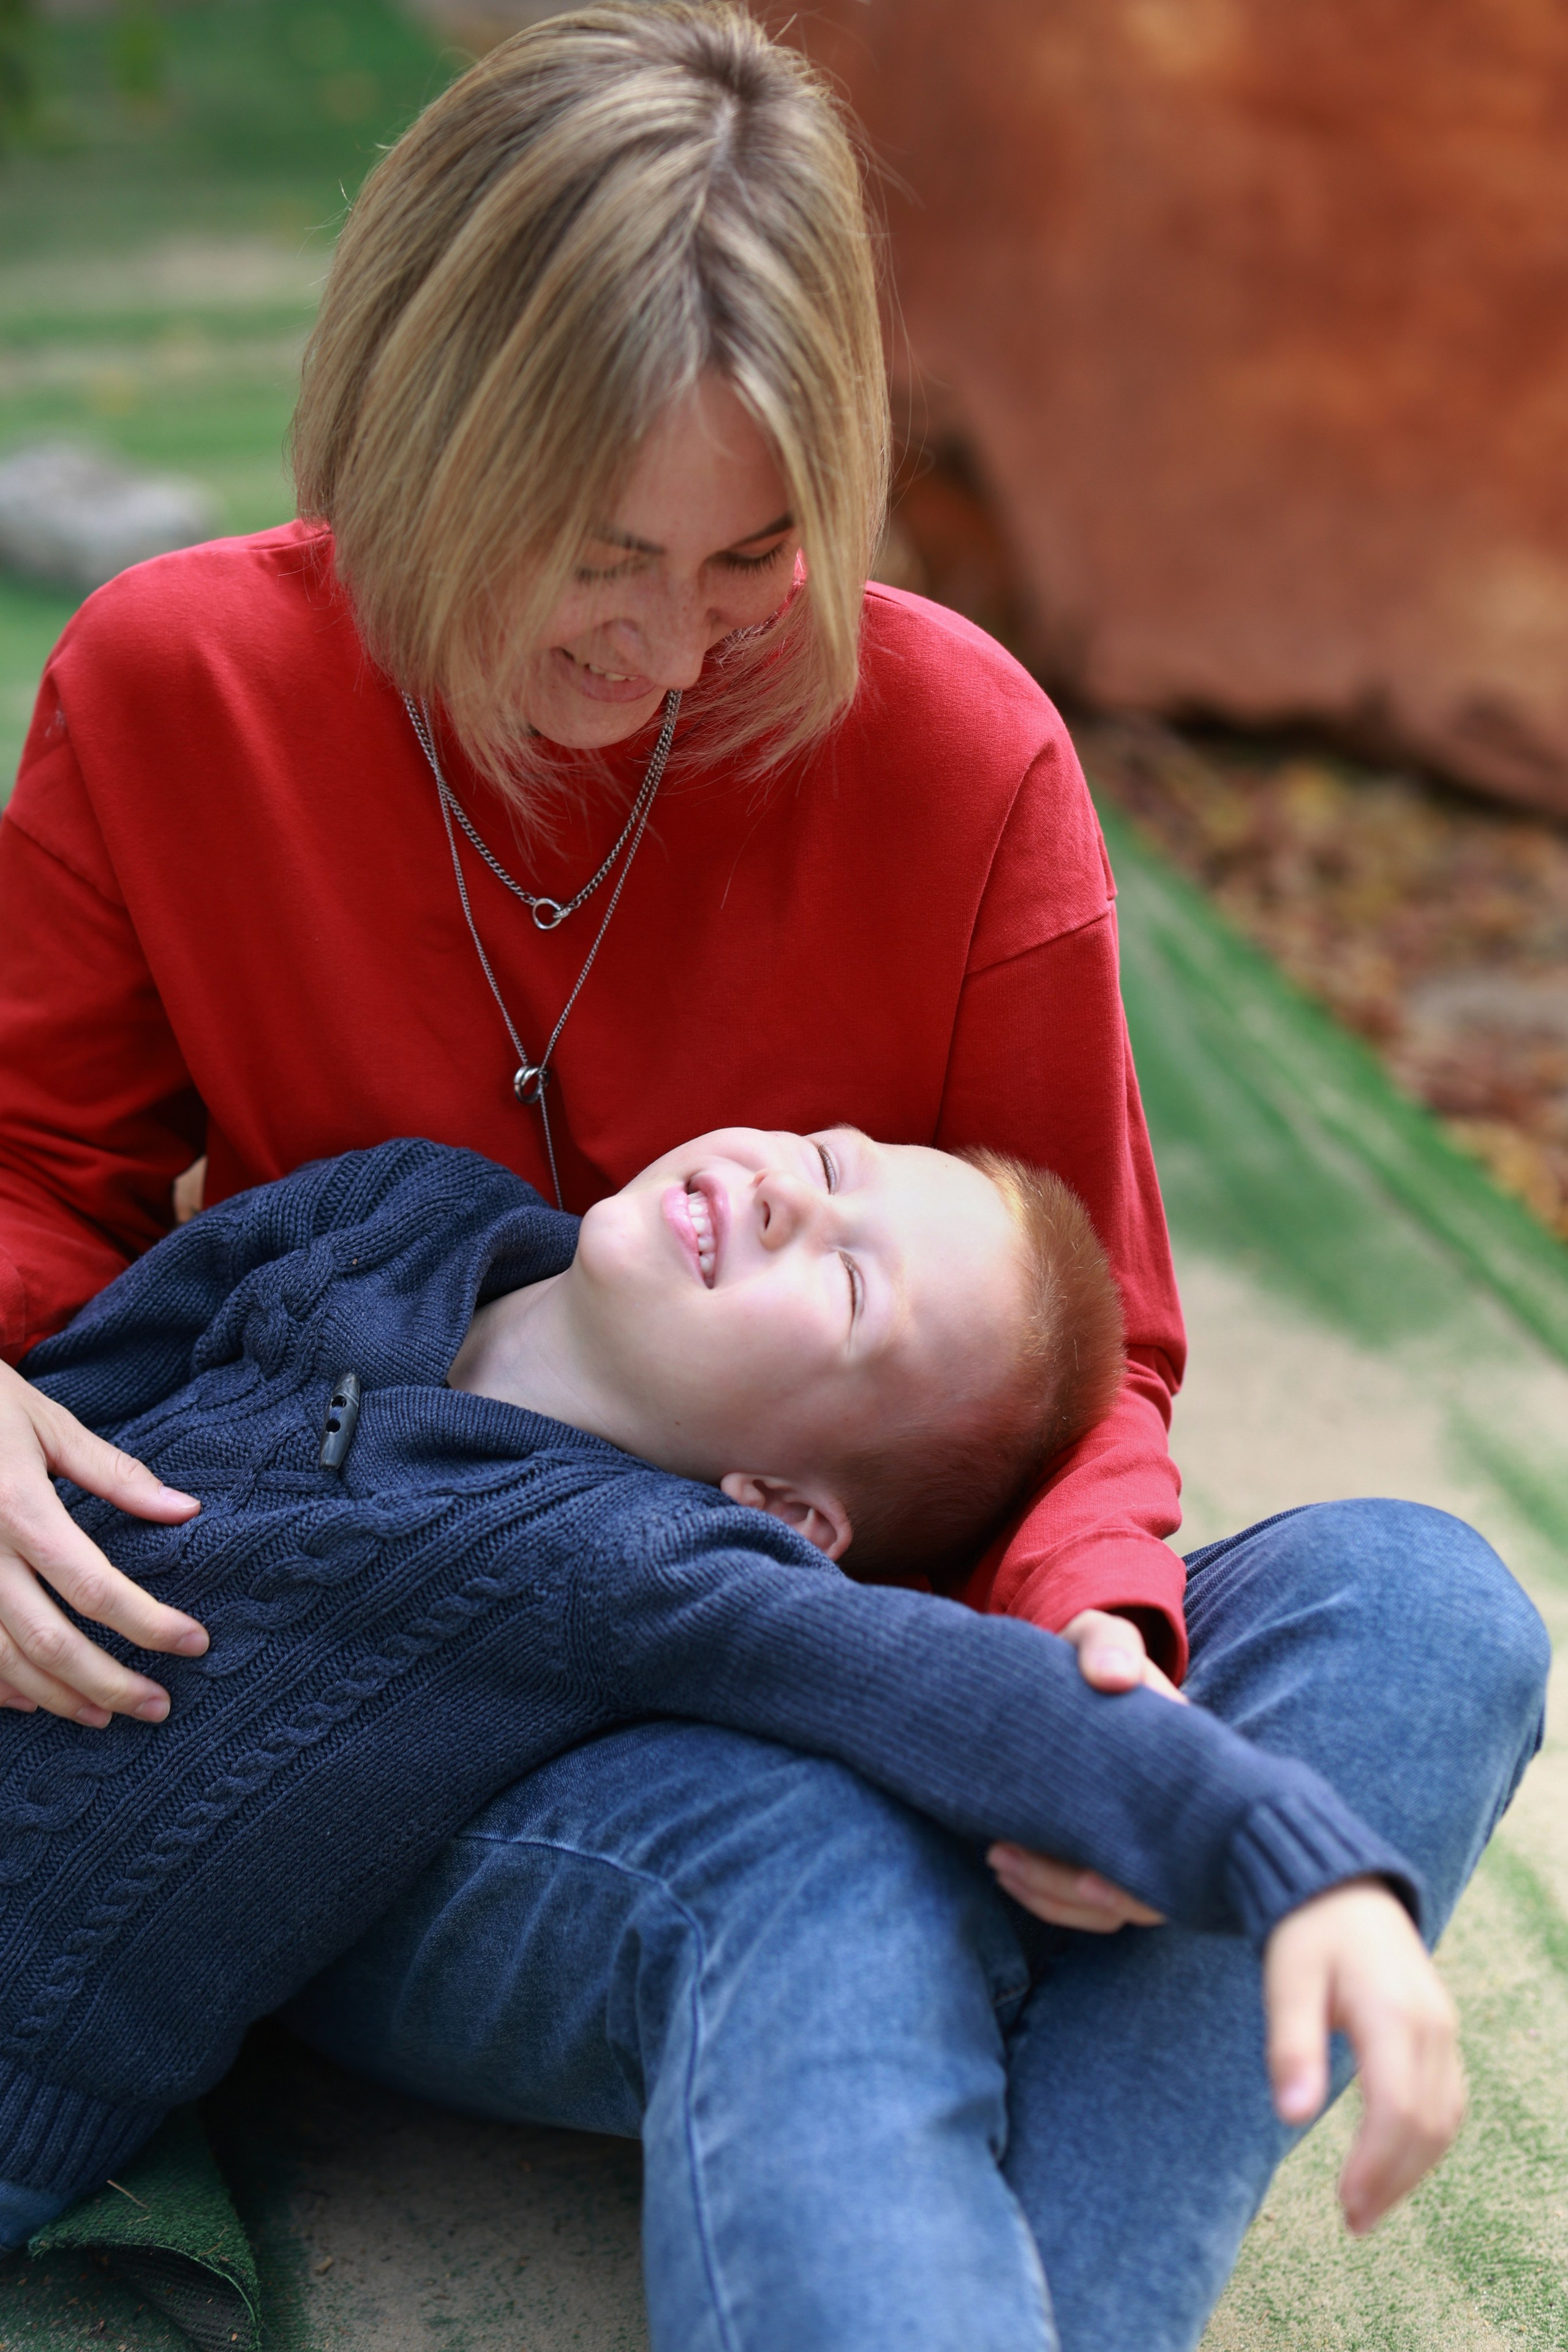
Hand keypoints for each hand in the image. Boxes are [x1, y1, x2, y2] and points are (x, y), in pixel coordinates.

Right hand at [0, 1359, 206, 1725]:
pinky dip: (0, 1687)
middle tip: (159, 1707)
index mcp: (18, 1508)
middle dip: (108, 1681)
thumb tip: (184, 1510)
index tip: (195, 1643)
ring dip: (58, 1696)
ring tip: (106, 1715)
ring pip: (3, 1660)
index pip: (94, 1585)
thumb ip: (115, 1474)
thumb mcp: (49, 1425)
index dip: (148, 1623)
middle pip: (49, 1640)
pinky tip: (35, 1702)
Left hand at [987, 1609, 1182, 1930]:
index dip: (1142, 1880)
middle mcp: (1169, 1816)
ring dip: (1052, 1894)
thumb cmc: (1094, 1656)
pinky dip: (1047, 1896)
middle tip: (1002, 1856)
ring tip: (995, 1859)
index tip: (1088, 1880)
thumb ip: (1110, 1645)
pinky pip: (1089, 1899)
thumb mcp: (1102, 1637)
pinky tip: (1006, 1871)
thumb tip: (1113, 1677)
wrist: (1073, 1669)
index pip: (1183, 1846)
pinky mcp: (1106, 1849)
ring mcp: (1139, 1837)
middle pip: (1144, 1892)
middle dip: (1074, 1889)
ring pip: (1112, 1903)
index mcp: (1185, 1770)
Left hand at [1265, 1879, 1463, 2233]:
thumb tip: (1291, 2117)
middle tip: (1354, 2223)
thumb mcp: (1286, 1979)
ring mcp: (1443, 2028)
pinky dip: (1426, 2141)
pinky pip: (1448, 2100)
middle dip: (1393, 2181)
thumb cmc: (1307, 1933)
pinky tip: (1394, 2164)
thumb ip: (1291, 2045)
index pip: (1397, 2107)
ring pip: (1445, 2117)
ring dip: (1413, 2170)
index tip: (1344, 2205)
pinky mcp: (1442, 2033)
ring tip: (1369, 2207)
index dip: (1375, 2165)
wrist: (1344, 1888)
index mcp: (1391, 2011)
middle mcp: (1431, 2024)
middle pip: (1426, 2122)